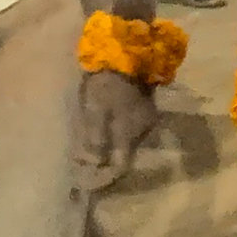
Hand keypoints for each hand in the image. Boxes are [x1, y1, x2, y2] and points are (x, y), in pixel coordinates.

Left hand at [75, 67, 159, 190]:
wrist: (125, 51)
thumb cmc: (107, 84)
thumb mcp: (95, 111)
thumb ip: (94, 140)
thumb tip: (93, 166)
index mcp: (129, 134)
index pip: (121, 166)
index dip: (107, 178)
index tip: (92, 185)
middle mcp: (142, 130)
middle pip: (126, 155)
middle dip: (109, 163)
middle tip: (89, 168)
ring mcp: (146, 116)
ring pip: (128, 141)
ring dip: (113, 147)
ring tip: (94, 149)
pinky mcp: (145, 105)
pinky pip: (129, 127)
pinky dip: (117, 132)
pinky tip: (106, 128)